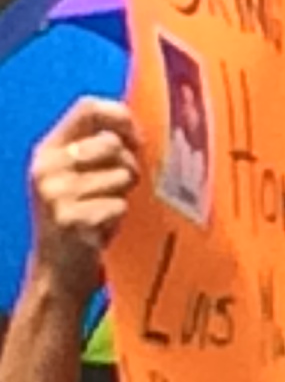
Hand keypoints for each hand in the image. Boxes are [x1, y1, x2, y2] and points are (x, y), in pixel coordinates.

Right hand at [24, 98, 135, 308]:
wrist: (59, 273)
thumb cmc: (83, 222)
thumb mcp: (81, 179)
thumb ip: (100, 151)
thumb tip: (140, 128)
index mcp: (50, 149)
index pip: (87, 108)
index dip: (122, 116)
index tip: (140, 138)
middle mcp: (48, 166)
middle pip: (111, 143)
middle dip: (130, 166)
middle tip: (123, 189)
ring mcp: (56, 192)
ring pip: (121, 175)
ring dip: (126, 196)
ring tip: (108, 212)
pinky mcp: (72, 218)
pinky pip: (120, 205)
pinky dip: (121, 219)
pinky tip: (104, 231)